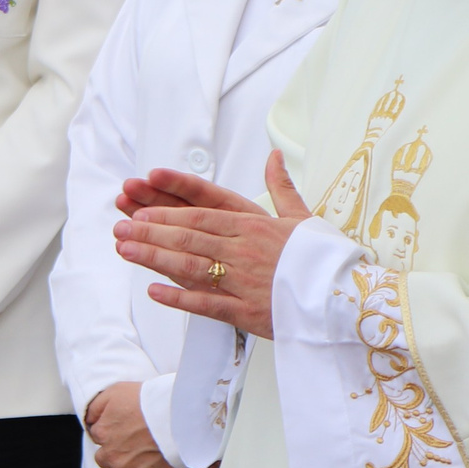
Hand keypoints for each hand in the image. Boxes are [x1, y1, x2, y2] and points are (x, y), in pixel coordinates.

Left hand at [84, 383, 173, 467]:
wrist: (176, 416)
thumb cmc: (147, 400)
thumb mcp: (115, 391)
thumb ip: (96, 407)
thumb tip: (88, 419)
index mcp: (103, 432)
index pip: (96, 435)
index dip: (108, 429)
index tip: (120, 426)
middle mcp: (111, 454)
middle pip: (103, 457)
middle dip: (112, 450)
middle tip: (129, 441)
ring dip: (122, 465)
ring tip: (137, 455)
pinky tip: (146, 462)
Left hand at [114, 152, 311, 340]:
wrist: (349, 299)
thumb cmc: (323, 259)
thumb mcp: (302, 218)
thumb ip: (282, 186)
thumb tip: (274, 154)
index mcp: (254, 227)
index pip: (202, 216)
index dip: (168, 212)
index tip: (140, 209)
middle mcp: (245, 251)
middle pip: (189, 238)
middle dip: (150, 233)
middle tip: (119, 229)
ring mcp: (244, 282)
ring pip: (191, 267)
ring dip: (154, 259)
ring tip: (125, 252)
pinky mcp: (247, 312)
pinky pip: (207, 304)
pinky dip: (179, 299)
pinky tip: (154, 291)